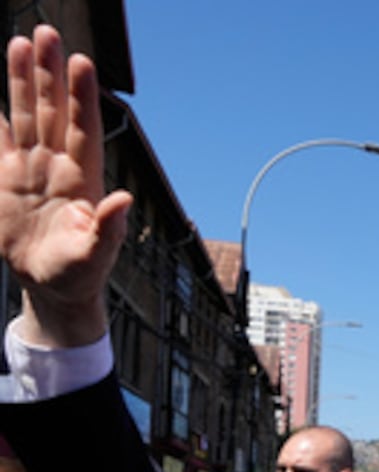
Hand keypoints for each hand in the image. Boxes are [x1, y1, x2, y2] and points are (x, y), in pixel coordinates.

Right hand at [0, 26, 130, 345]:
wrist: (50, 288)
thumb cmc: (79, 275)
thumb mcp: (95, 256)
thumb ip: (108, 229)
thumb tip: (123, 200)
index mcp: (83, 181)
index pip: (84, 130)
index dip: (82, 98)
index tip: (83, 64)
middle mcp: (59, 166)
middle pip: (54, 112)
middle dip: (52, 74)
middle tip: (48, 34)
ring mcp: (33, 169)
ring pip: (28, 116)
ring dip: (25, 81)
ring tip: (21, 43)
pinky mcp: (8, 177)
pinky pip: (1, 138)